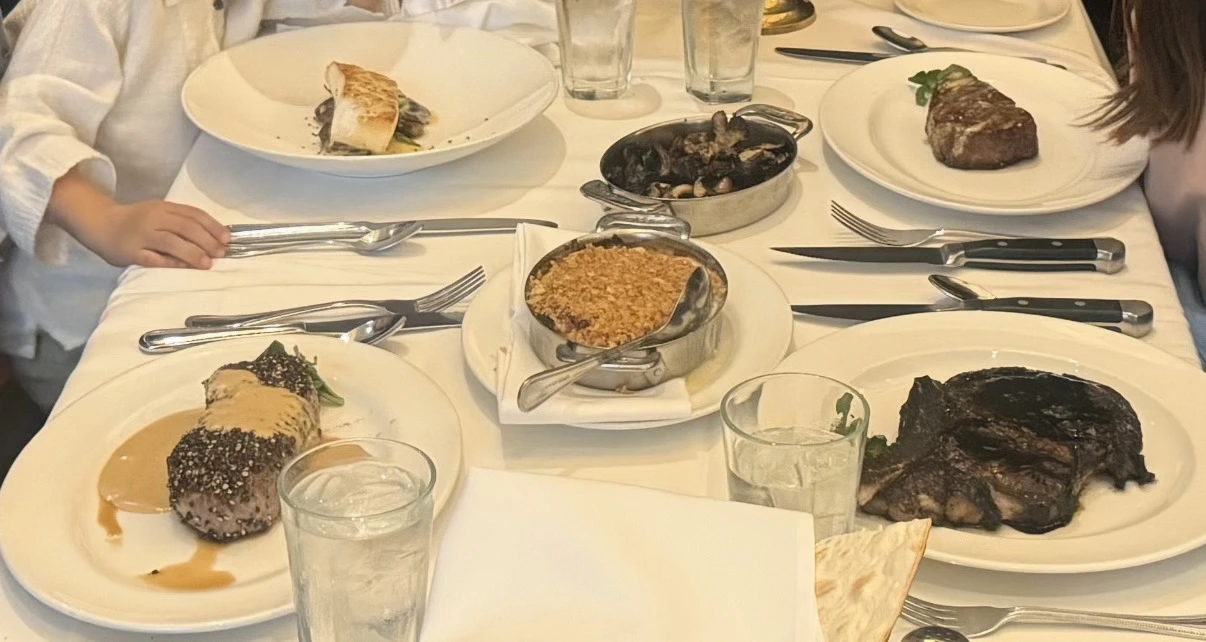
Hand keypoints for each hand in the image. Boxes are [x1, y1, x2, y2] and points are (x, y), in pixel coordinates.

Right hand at [46, 168, 229, 268]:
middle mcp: (153, 218)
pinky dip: (170, 263)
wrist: (101, 224)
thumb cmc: (138, 222)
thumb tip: (216, 237)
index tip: (227, 239)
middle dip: (206, 241)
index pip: (193, 214)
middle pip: (185, 227)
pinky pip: (153, 259)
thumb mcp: (160, 214)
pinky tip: (184, 268)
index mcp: (163, 207)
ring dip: (192, 253)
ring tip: (207, 263)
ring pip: (171, 242)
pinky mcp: (130, 252)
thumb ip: (183, 222)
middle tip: (220, 253)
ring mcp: (141, 235)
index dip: (212, 226)